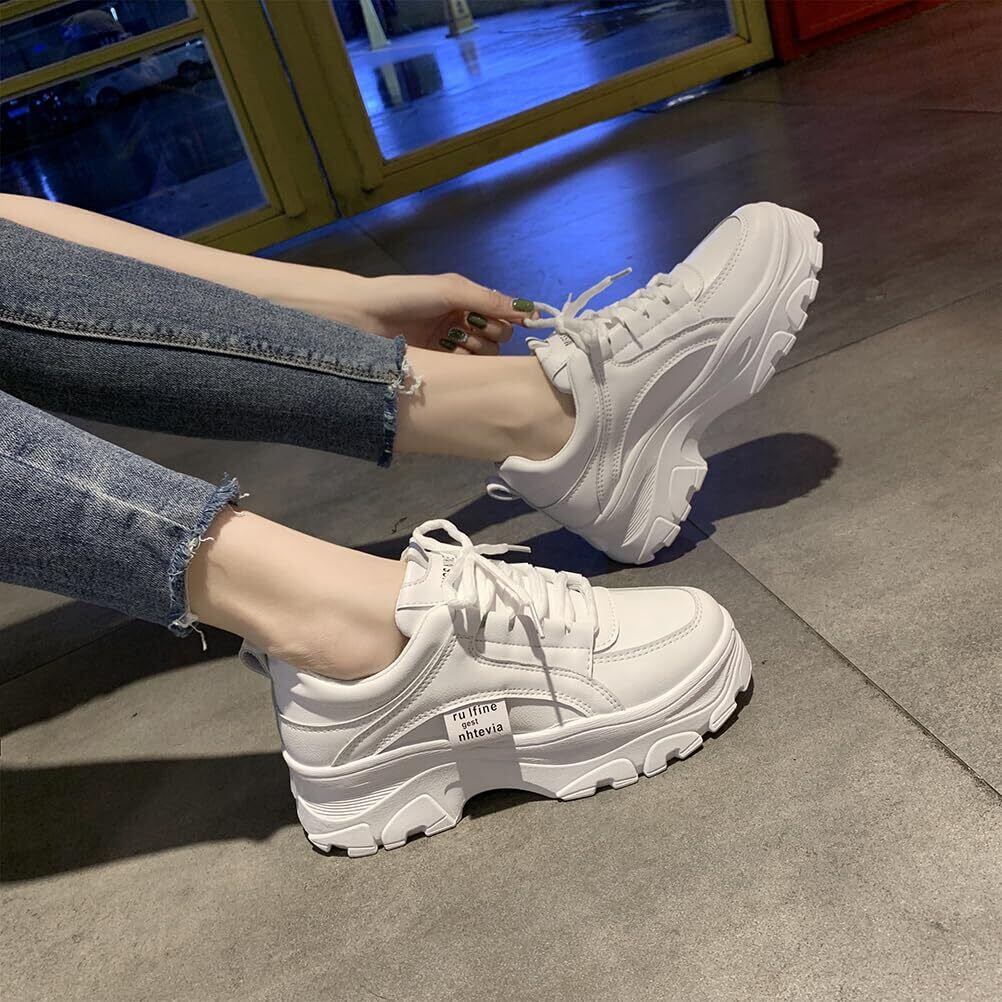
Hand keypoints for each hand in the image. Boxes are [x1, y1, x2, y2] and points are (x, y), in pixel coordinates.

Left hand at [352, 273, 535, 354]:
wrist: (361, 318)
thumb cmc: (405, 296)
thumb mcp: (450, 290)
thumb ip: (488, 300)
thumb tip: (528, 309)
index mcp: (463, 300)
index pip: (500, 314)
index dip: (508, 320)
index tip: (513, 326)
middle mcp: (459, 322)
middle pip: (496, 337)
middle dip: (491, 335)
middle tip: (473, 333)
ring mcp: (448, 345)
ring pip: (483, 356)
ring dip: (477, 351)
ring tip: (458, 344)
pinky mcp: (438, 365)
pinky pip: (464, 370)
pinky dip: (464, 365)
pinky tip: (451, 359)